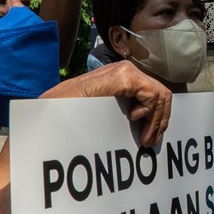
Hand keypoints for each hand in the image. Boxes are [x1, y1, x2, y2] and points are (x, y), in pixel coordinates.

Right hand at [44, 61, 170, 146]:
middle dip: (160, 120)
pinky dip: (149, 112)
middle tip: (149, 142)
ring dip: (156, 120)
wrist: (53, 108)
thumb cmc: (75, 114)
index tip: (150, 139)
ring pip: (160, 95)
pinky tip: (133, 119)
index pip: (153, 95)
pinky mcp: (125, 76)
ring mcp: (125, 72)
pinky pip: (152, 94)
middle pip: (160, 95)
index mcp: (122, 80)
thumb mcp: (107, 112)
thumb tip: (149, 126)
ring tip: (144, 138)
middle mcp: (126, 72)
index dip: (157, 118)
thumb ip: (125, 111)